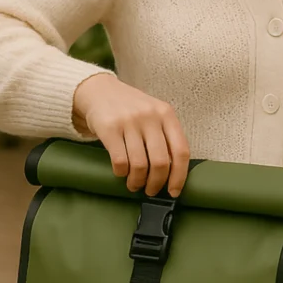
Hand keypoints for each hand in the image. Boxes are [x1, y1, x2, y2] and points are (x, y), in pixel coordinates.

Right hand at [73, 74, 190, 196]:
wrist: (100, 90)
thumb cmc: (132, 108)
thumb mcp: (154, 114)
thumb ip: (165, 136)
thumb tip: (174, 173)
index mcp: (166, 114)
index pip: (181, 151)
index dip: (179, 176)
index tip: (174, 191)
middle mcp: (150, 116)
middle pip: (160, 162)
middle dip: (156, 183)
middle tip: (151, 191)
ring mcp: (129, 121)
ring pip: (139, 165)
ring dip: (137, 182)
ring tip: (134, 184)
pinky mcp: (109, 128)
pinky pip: (120, 161)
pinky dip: (121, 173)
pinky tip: (121, 172)